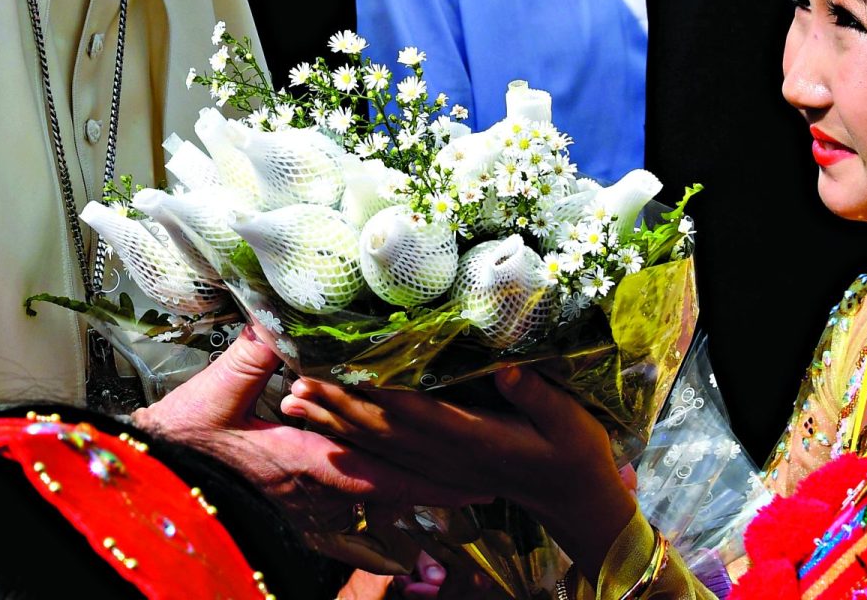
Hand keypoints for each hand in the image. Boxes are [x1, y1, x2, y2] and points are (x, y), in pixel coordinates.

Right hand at [131, 327, 488, 543]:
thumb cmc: (181, 440)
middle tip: (486, 487)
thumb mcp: (219, 390)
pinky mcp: (283, 510)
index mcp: (306, 460)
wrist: (145, 483)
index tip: (481, 476)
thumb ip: (256, 352)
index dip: (435, 475)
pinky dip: (368, 518)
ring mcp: (299, 506)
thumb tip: (281, 313)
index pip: (384, 469)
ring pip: (367, 509)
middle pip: (389, 493)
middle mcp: (313, 490)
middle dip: (437, 489)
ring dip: (409, 504)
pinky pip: (337, 519)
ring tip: (452, 502)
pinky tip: (385, 525)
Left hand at [280, 366, 636, 570]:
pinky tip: (325, 431)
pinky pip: (385, 459)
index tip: (339, 368)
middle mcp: (447, 457)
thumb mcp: (568, 421)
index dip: (373, 392)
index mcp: (473, 438)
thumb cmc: (575, 452)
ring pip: (375, 445)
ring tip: (292, 402)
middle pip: (380, 429)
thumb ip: (536, 396)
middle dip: (335, 406)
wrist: (573, 498)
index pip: (412, 412)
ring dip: (333, 424)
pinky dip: (352, 443)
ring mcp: (439, 469)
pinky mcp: (437, 473)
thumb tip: (507, 370)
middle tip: (294, 382)